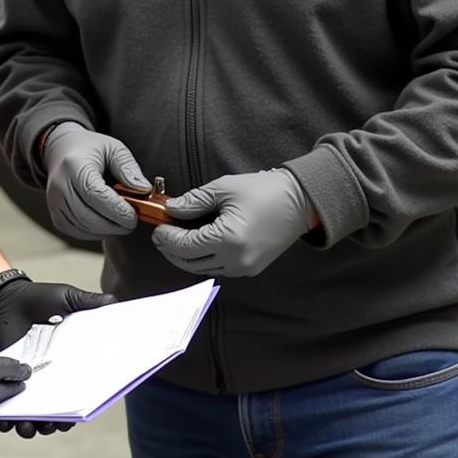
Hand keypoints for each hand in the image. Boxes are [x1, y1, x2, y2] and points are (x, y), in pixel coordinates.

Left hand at [0, 276, 114, 437]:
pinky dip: (6, 420)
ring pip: (32, 419)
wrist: (5, 297)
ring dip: (32, 428)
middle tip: (54, 424)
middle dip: (56, 424)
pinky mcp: (5, 384)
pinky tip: (6, 421)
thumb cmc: (39, 300)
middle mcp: (51, 382)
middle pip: (57, 414)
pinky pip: (5, 411)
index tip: (82, 411)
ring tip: (29, 426)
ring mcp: (27, 385)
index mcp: (70, 366)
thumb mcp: (67, 298)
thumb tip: (114, 302)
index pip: (81, 394)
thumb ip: (89, 302)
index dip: (83, 406)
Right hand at [44, 122, 151, 238]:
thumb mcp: (114, 149)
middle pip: (88, 217)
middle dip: (115, 225)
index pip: (95, 195)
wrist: (62, 151)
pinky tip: (106, 222)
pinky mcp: (56, 216)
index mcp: (74, 166)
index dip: (117, 209)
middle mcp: (60, 186)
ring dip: (108, 230)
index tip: (134, 214)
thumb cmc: (90, 149)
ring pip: (84, 228)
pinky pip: (79, 232)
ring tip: (121, 219)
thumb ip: (129, 169)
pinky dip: (97, 232)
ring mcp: (54, 203)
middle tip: (132, 220)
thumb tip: (143, 190)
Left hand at [151, 169, 315, 276]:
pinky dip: (202, 258)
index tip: (157, 225)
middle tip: (160, 233)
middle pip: (190, 263)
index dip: (167, 237)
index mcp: (229, 240)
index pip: (185, 246)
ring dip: (185, 256)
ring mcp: (245, 268)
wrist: (300, 201)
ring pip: (203, 269)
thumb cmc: (263, 191)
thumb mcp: (223, 188)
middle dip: (170, 249)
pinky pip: (218, 268)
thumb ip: (194, 201)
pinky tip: (194, 243)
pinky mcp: (251, 268)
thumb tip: (171, 209)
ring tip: (173, 238)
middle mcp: (237, 260)